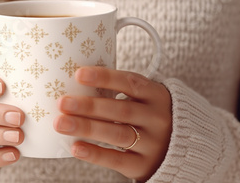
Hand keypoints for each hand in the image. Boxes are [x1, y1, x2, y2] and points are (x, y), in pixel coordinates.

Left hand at [53, 66, 171, 181]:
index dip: (104, 77)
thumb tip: (74, 83)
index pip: (130, 83)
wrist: (178, 150)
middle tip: (63, 103)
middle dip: (88, 106)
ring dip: (86, 127)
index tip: (79, 74)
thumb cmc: (146, 117)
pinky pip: (117, 159)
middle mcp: (158, 118)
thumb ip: (117, 92)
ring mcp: (153, 143)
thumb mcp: (142, 100)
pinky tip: (76, 147)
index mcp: (156, 95)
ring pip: (117, 134)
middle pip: (120, 110)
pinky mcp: (144, 165)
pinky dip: (95, 154)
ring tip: (61, 123)